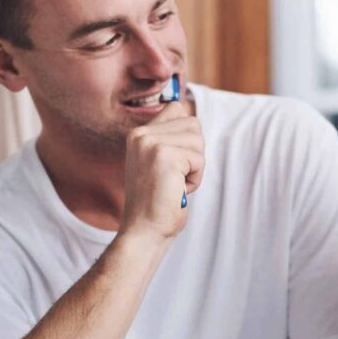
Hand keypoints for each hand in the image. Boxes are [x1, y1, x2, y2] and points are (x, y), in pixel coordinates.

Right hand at [120, 102, 204, 240]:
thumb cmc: (158, 201)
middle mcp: (141, 134)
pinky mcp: (164, 155)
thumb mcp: (160, 163)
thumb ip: (171, 138)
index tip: (179, 157)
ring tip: (175, 184)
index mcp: (138, 134)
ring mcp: (151, 143)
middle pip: (193, 124)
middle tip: (175, 176)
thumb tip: (187, 111)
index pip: (176, 108)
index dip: (187, 131)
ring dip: (195, 167)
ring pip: (198, 141)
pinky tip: (177, 190)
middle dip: (194, 153)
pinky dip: (195, 178)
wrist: (144, 230)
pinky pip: (199, 159)